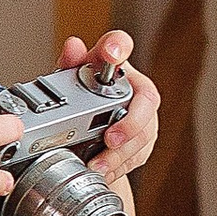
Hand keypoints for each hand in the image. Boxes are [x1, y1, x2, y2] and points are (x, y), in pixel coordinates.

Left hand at [60, 29, 160, 184]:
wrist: (89, 131)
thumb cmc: (83, 98)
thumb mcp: (70, 81)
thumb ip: (70, 64)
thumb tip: (73, 47)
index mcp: (114, 66)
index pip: (121, 45)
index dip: (118, 46)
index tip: (110, 53)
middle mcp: (135, 88)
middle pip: (146, 100)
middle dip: (130, 123)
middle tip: (109, 138)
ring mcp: (144, 115)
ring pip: (145, 133)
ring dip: (120, 152)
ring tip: (98, 163)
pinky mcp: (144, 140)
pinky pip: (138, 154)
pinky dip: (119, 166)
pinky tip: (104, 170)